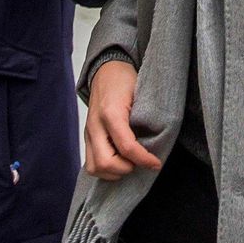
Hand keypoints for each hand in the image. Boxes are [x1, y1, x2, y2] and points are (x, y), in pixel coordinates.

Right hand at [83, 60, 160, 180]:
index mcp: (111, 113)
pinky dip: (105, 169)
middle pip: (105, 162)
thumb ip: (145, 118)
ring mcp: (88, 132)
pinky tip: (120, 162)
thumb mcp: (140, 93)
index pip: (127, 147)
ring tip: (129, 164)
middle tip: (140, 163)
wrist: (106, 70)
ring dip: (114, 172)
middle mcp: (95, 125)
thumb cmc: (125, 80)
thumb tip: (157, 144)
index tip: (156, 164)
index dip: (144, 160)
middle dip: (126, 168)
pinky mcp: (87, 137)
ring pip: (94, 167)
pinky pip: (91, 163)